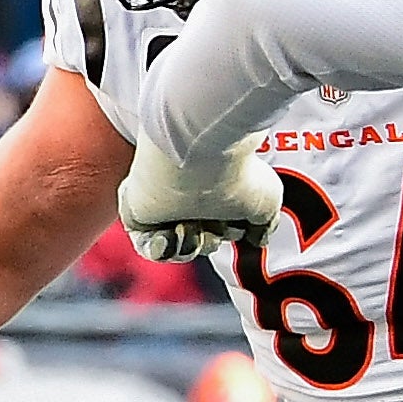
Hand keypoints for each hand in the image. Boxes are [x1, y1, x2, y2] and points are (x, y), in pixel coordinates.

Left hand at [119, 139, 278, 263]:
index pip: (220, 225)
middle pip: (197, 238)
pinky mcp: (136, 209)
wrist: (200, 152)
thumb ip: (264, 224)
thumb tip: (258, 241)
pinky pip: (145, 244)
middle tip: (212, 229)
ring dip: (186, 248)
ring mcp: (161, 202)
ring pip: (172, 245)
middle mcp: (187, 195)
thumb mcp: (266, 200)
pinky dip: (159, 249)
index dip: (231, 233)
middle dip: (207, 243)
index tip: (237, 229)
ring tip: (190, 229)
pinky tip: (171, 236)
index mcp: (215, 191)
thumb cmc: (237, 171)